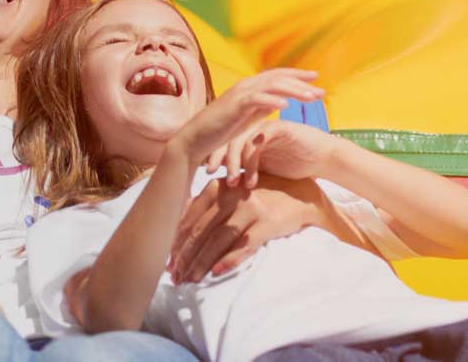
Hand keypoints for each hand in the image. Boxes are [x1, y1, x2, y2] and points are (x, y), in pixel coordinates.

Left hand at [169, 174, 329, 282]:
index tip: (168, 263)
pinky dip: (229, 259)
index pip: (189, 220)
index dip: (176, 244)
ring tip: (191, 279)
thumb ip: (205, 210)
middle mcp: (231, 196)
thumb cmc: (257, 197)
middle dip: (185, 257)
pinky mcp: (268, 223)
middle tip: (175, 277)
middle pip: (200, 231)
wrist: (299, 195)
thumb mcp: (229, 196)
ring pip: (218, 240)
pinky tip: (215, 272)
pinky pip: (245, 245)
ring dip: (201, 262)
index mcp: (216, 188)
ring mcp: (250, 209)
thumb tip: (176, 239)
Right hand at [176, 69, 323, 162]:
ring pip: (272, 85)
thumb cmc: (219, 131)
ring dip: (293, 90)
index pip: (277, 76)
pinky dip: (271, 99)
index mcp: (249, 88)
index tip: (316, 79)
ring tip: (311, 98)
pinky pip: (256, 99)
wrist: (195, 139)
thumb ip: (261, 106)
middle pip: (279, 78)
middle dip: (301, 83)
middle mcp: (245, 86)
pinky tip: (285, 105)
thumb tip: (279, 100)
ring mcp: (239, 94)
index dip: (297, 76)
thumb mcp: (245, 116)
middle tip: (321, 91)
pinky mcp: (234, 106)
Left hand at [206, 120, 337, 186]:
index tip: (207, 174)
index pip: (225, 143)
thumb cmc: (296, 165)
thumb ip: (247, 171)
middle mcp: (255, 130)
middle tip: (212, 174)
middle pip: (228, 139)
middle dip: (218, 158)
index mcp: (250, 137)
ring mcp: (266, 127)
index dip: (214, 156)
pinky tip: (252, 178)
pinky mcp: (279, 128)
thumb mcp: (265, 170)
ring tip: (236, 183)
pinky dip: (252, 160)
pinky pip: (258, 141)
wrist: (324, 158)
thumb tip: (223, 186)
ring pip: (240, 141)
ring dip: (236, 164)